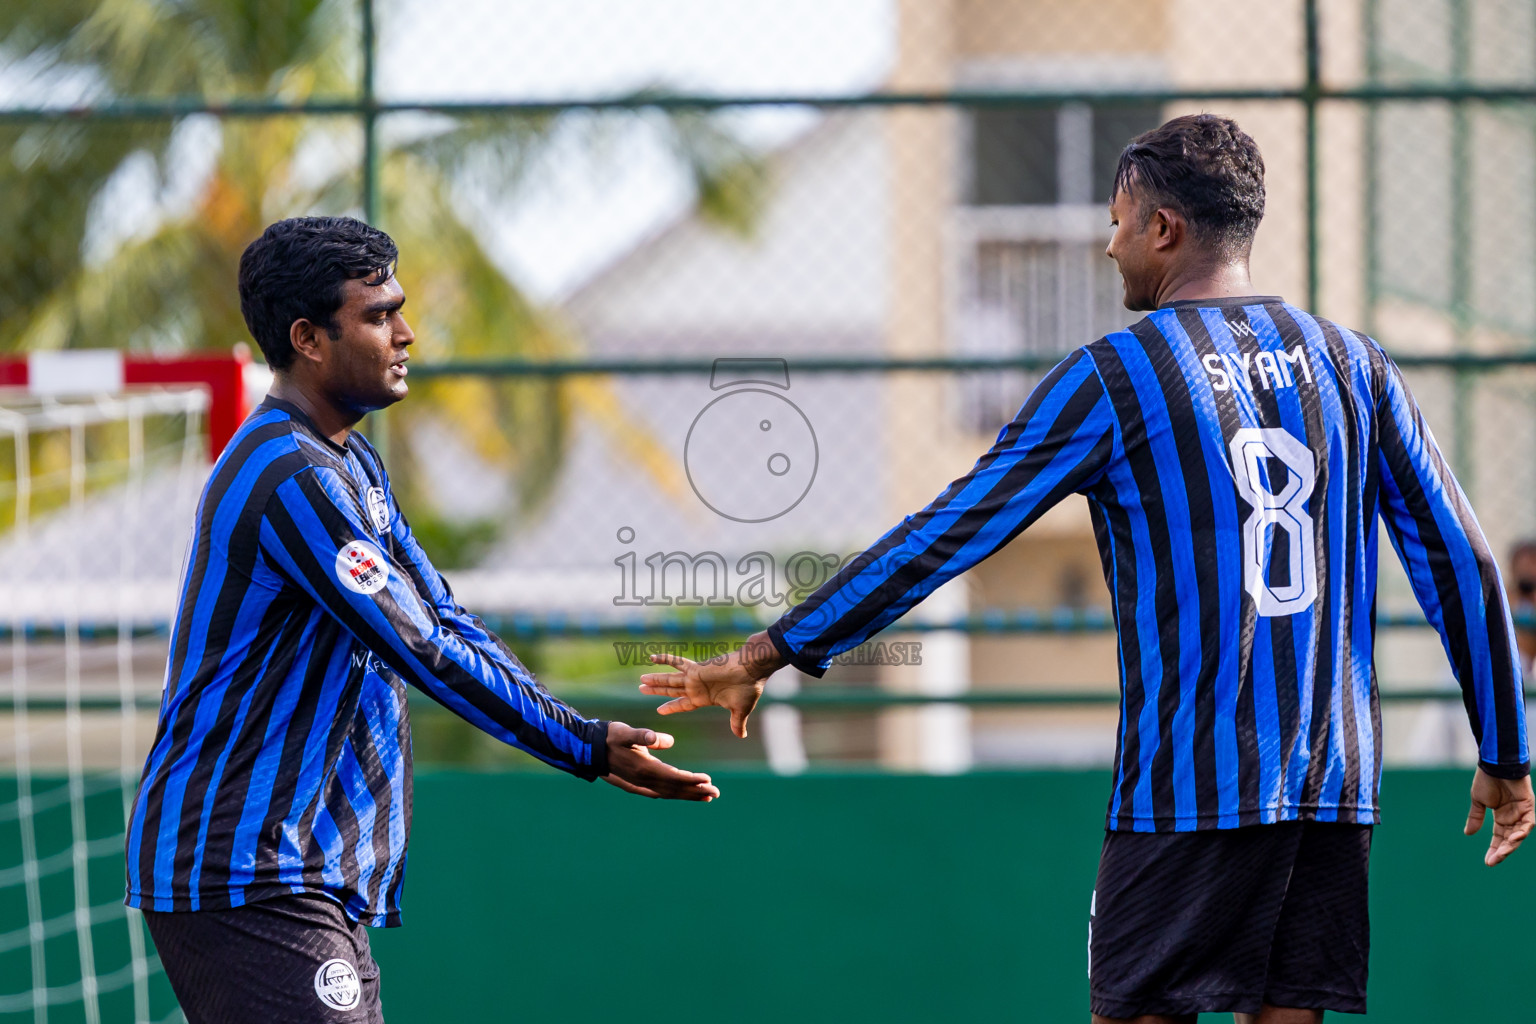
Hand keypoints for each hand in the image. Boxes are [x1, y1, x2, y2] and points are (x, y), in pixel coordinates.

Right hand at [602, 722, 718, 800]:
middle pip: (674, 789)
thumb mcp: (626, 732)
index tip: (708, 781)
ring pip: (668, 793)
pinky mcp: (635, 784)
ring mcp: (638, 784)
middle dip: (695, 792)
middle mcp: (642, 781)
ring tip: (706, 797)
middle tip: (715, 794)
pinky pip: (658, 793)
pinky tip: (680, 795)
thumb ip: (643, 736)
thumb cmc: (609, 736)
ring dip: (687, 795)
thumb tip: (665, 740)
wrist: (588, 748)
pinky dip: (673, 794)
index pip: (673, 777)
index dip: (691, 781)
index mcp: (643, 768)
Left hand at [638, 631, 784, 737]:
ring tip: (641, 680)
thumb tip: (741, 736)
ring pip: (670, 679)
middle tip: (641, 689)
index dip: (671, 707)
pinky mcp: (696, 669)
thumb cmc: (748, 689)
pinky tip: (652, 657)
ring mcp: (695, 678)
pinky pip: (677, 663)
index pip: (683, 703)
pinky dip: (665, 659)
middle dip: (657, 690)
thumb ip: (736, 723)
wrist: (752, 670)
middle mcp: (696, 687)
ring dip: (656, 679)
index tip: (659, 710)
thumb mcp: (740, 710)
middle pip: (671, 690)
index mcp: (704, 698)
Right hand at [1464, 767, 1534, 864]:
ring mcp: (1522, 812)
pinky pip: (1528, 823)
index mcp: (1501, 817)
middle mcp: (1513, 817)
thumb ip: (1476, 817)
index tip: (1488, 862)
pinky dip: (1522, 831)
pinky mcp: (1528, 806)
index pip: (1499, 838)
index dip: (1494, 850)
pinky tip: (1514, 838)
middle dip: (1502, 851)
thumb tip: (1468, 833)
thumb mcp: (1478, 801)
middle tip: (1493, 861)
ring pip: (1519, 834)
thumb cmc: (1486, 779)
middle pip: (1509, 839)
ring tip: (1502, 853)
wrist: (1494, 764)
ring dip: (1511, 845)